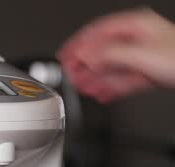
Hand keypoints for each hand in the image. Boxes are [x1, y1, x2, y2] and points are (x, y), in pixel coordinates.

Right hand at [58, 8, 174, 102]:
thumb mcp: (138, 54)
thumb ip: (107, 55)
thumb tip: (85, 57)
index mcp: (134, 25)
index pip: (97, 32)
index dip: (78, 44)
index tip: (65, 57)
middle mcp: (137, 40)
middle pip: (102, 51)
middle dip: (84, 64)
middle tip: (68, 74)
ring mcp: (143, 57)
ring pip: (111, 67)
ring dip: (95, 78)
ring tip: (80, 86)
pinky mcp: (148, 74)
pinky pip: (122, 80)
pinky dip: (109, 87)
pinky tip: (100, 93)